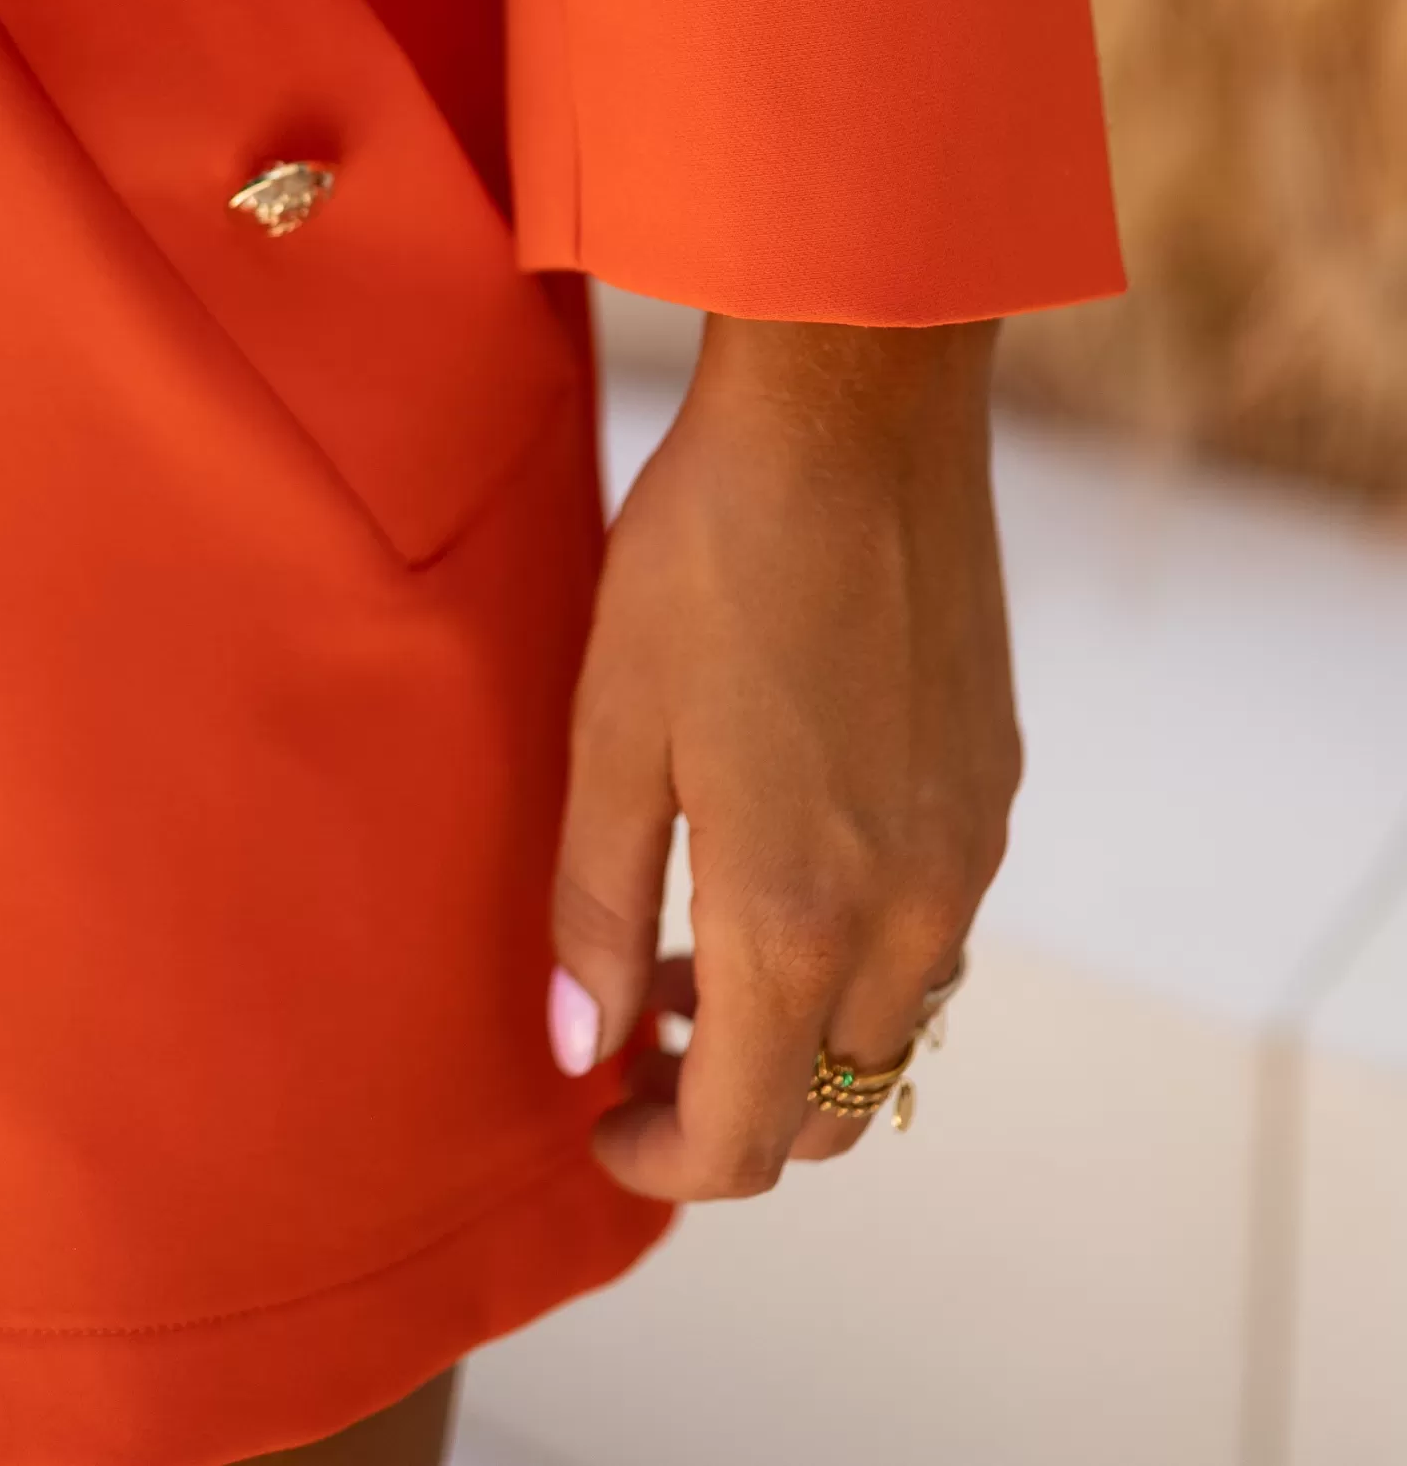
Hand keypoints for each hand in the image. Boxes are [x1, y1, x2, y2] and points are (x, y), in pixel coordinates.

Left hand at [547, 313, 1014, 1196]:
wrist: (856, 411)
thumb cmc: (710, 554)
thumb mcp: (611, 728)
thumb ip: (594, 907)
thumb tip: (579, 1048)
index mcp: (797, 915)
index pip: (742, 1137)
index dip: (659, 1162)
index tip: (597, 1117)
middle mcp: (908, 910)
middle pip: (833, 1108)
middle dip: (732, 1114)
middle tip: (634, 1040)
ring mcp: (968, 849)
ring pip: (895, 1026)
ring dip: (799, 1034)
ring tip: (693, 952)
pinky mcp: (993, 783)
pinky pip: (936, 932)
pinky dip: (859, 954)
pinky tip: (784, 860)